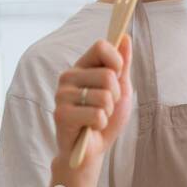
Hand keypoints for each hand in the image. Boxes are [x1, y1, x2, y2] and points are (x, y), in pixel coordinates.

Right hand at [53, 34, 132, 176]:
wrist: (91, 149)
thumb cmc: (105, 118)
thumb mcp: (120, 88)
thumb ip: (122, 64)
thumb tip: (125, 37)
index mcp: (82, 66)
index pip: (101, 46)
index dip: (117, 61)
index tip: (118, 75)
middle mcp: (68, 76)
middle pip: (108, 74)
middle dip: (115, 96)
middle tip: (105, 107)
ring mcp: (62, 95)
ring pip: (104, 96)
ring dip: (108, 112)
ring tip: (97, 117)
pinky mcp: (61, 114)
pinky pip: (97, 114)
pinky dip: (101, 124)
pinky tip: (90, 127)